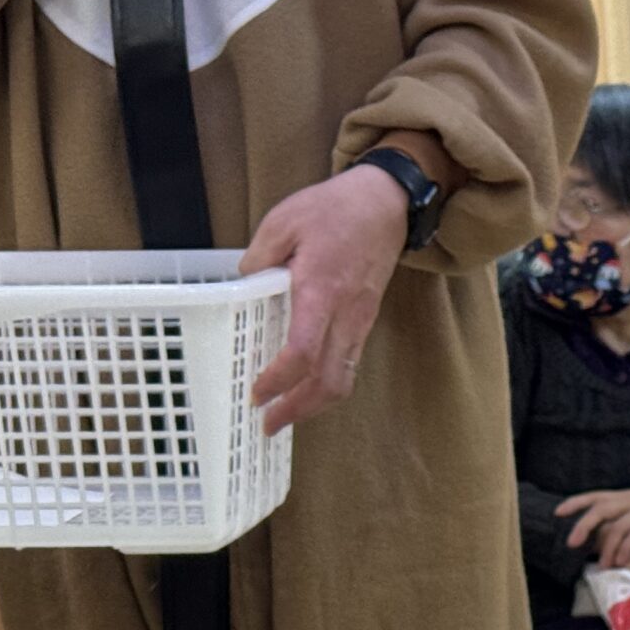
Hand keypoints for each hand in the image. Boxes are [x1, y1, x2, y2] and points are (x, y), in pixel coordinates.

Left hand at [238, 162, 408, 430]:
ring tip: (286, 415)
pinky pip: (348, 366)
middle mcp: (345, 314)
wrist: (385, 206)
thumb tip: (244, 288)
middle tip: (268, 424)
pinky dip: (325, 386)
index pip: (304, 351)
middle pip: (329, 381)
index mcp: (321, 289)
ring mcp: (360, 322)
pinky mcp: (364, 322)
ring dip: (314, 405)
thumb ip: (258, 260)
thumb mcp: (281, 222)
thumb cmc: (333, 210)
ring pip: (342, 380)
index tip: (256, 393)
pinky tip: (305, 388)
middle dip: (298, 409)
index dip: (279, 380)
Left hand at [560, 487, 629, 568]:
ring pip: (618, 527)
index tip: (557, 512)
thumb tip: (600, 533)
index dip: (575, 503)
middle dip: (583, 525)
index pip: (594, 496)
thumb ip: (622, 517)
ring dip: (607, 548)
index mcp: (624, 496)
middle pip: (601, 510)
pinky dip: (626, 549)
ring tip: (603, 564)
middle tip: (572, 543)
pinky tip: (621, 561)